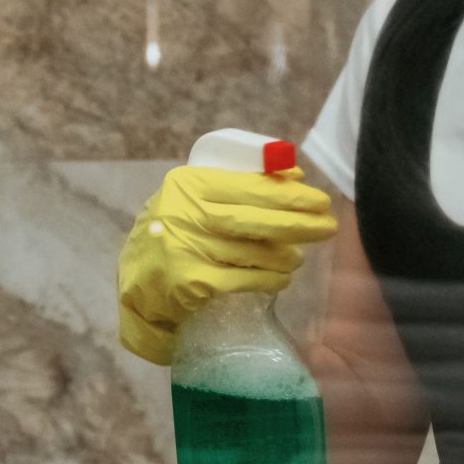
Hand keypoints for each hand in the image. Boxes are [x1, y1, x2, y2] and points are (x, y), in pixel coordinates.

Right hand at [116, 164, 336, 364]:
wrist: (137, 289)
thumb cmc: (170, 236)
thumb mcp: (191, 202)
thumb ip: (232, 187)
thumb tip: (291, 173)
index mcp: (187, 184)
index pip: (248, 185)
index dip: (287, 193)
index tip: (317, 199)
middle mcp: (184, 214)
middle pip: (254, 218)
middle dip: (297, 222)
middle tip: (326, 226)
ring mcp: (186, 249)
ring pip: (251, 250)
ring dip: (284, 254)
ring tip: (299, 256)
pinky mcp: (191, 282)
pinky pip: (242, 279)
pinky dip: (268, 279)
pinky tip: (282, 279)